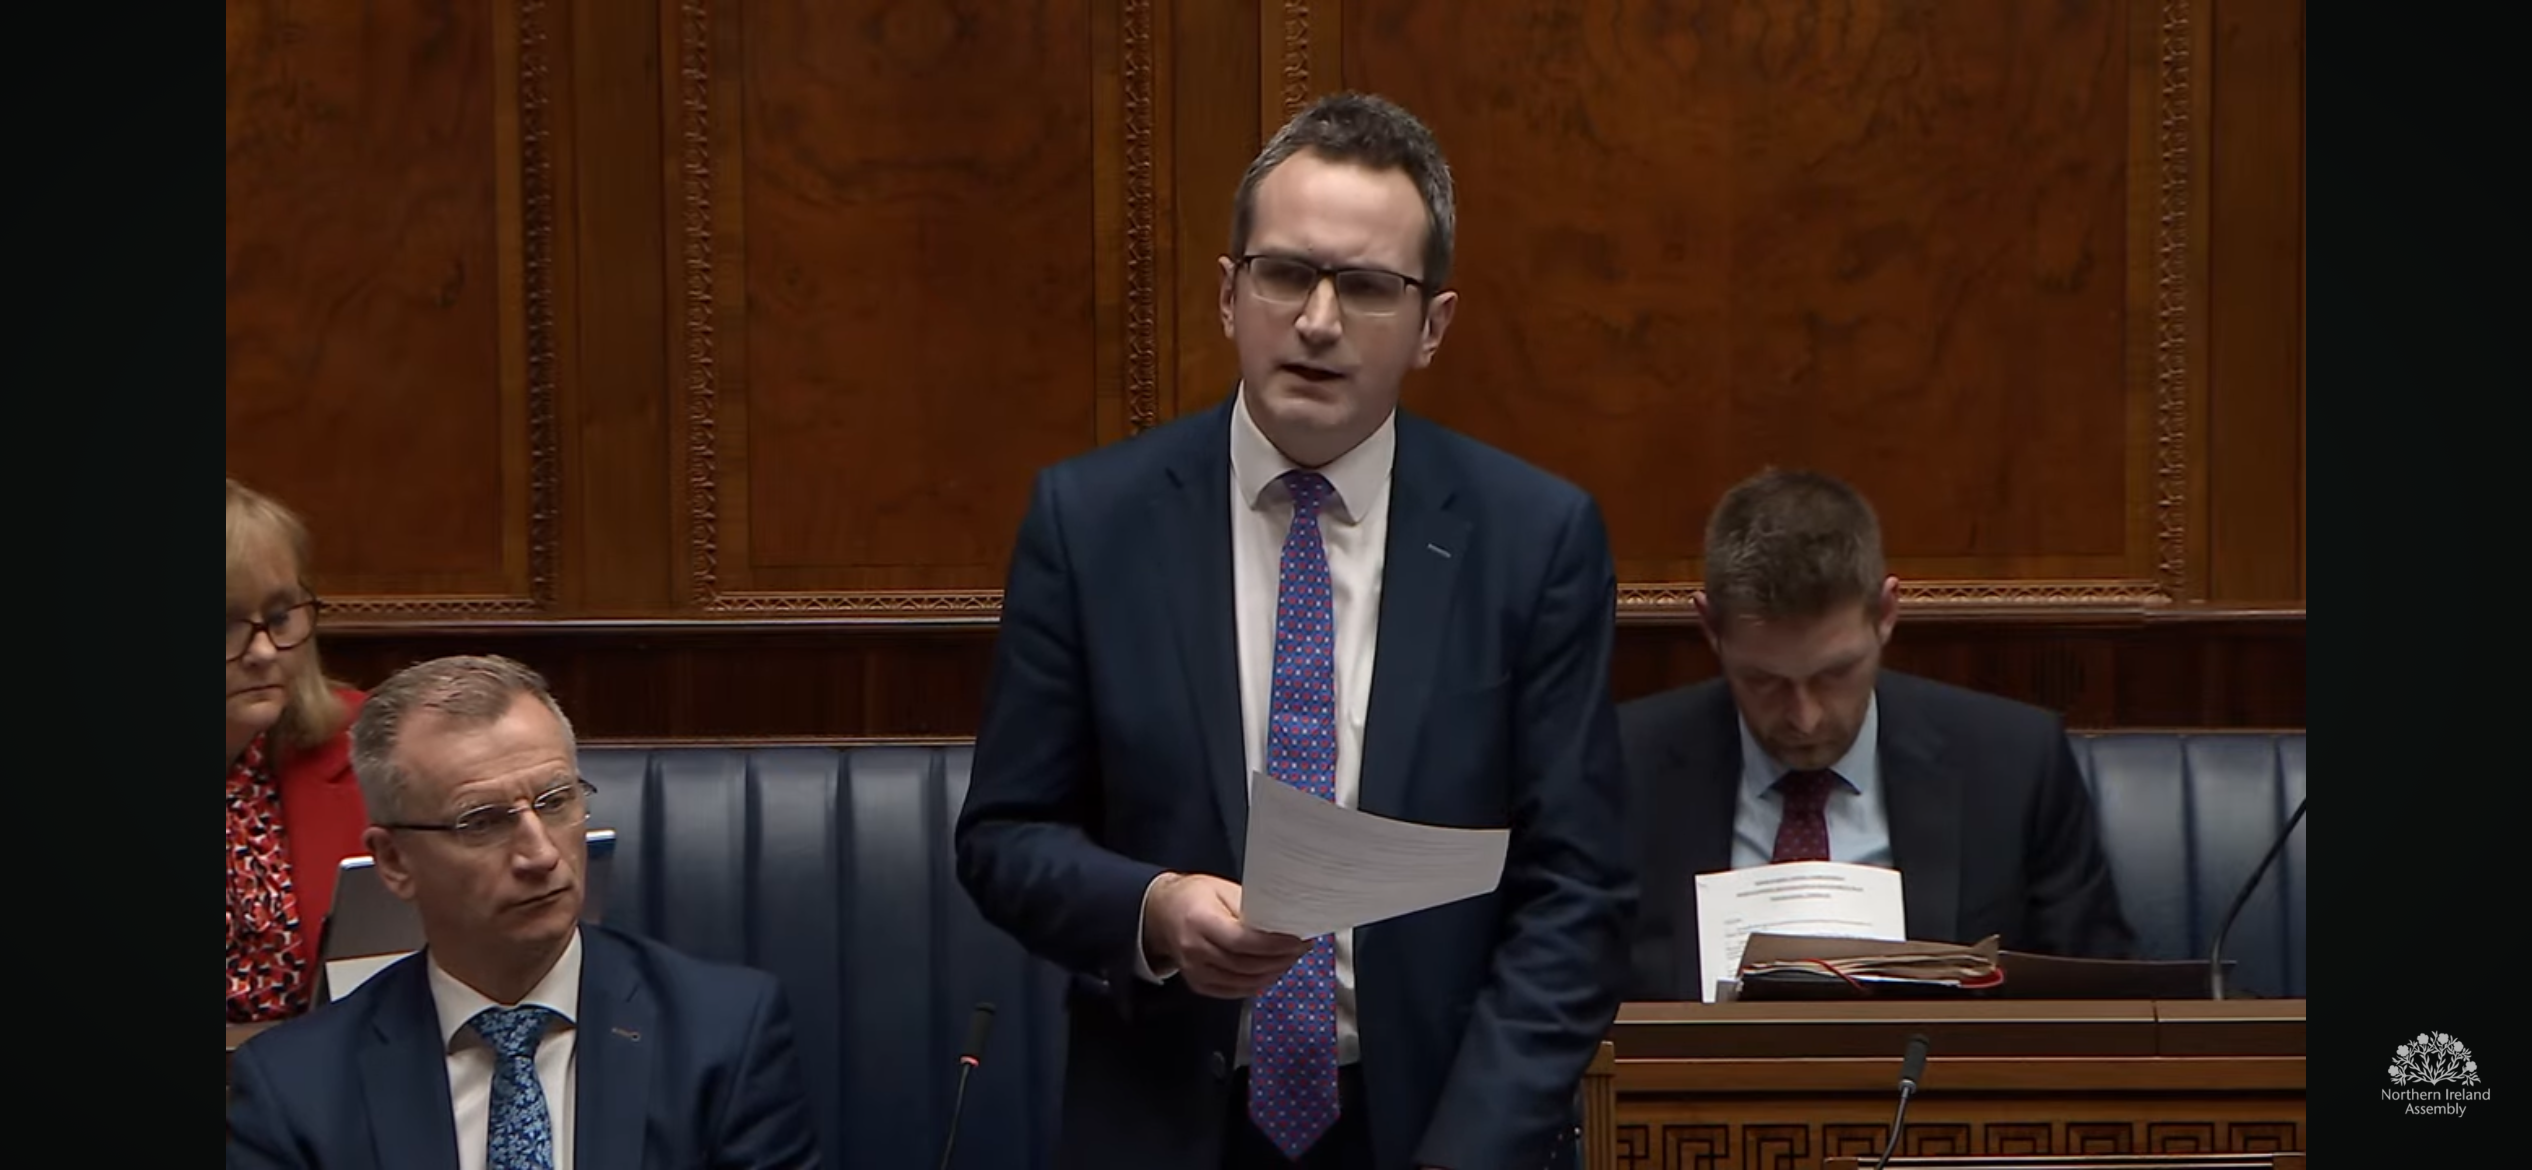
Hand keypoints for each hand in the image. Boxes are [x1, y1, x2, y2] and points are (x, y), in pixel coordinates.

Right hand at [1141, 873, 1312, 997]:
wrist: (1161, 914)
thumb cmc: (1193, 897)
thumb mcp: (1222, 888)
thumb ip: (1250, 906)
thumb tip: (1283, 919)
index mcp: (1200, 921)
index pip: (1242, 941)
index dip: (1274, 945)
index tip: (1297, 940)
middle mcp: (1195, 950)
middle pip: (1246, 964)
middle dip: (1280, 959)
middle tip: (1301, 948)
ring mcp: (1195, 971)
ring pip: (1243, 982)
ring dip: (1273, 973)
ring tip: (1290, 959)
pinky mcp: (1199, 984)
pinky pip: (1234, 991)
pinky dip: (1257, 984)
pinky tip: (1271, 972)